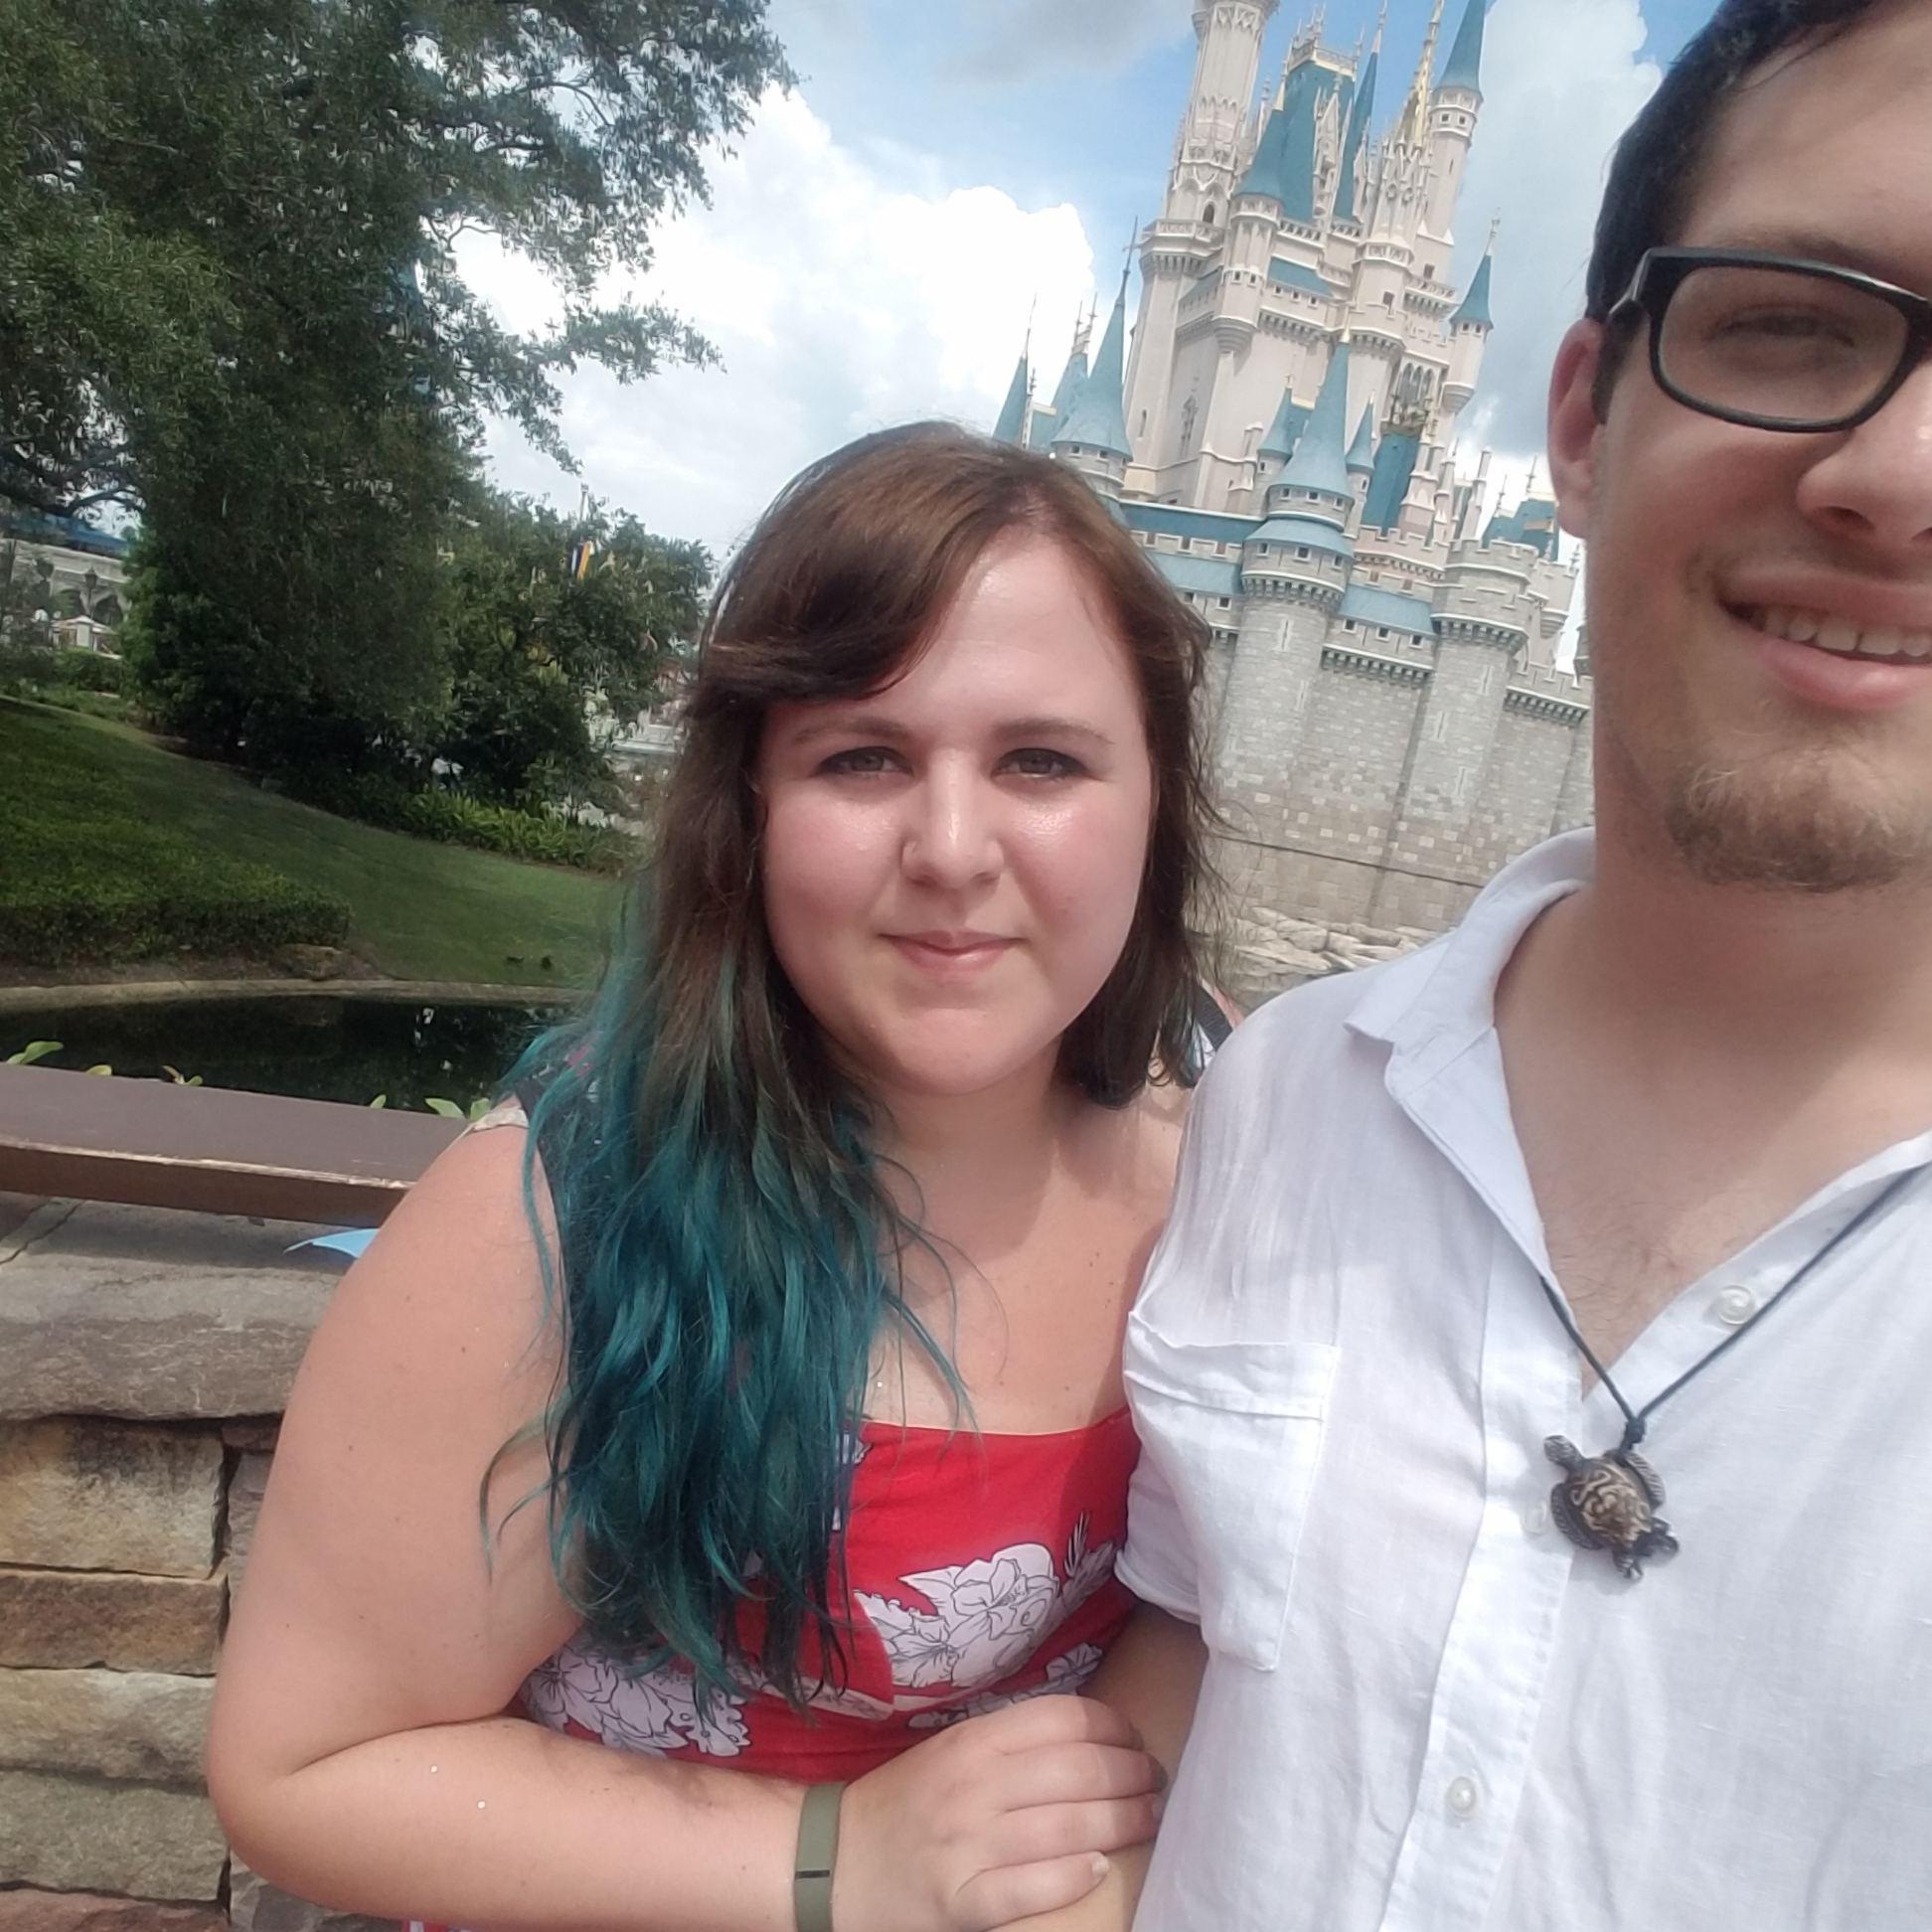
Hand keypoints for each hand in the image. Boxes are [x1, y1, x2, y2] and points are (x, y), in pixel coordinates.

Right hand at [832, 1695, 1161, 1931]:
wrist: (831, 1862)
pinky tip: (1099, 1868)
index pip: (1064, 1720)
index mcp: (974, 1741)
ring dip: (1122, 1823)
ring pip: (1066, 1828)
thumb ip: (1012, 1741)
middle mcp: (974, 1786)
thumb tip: (1093, 1737)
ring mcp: (967, 1845)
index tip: (1136, 1741)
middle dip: (1131, 1776)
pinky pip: (1032, 1887)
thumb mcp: (953, 1751)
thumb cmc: (906, 1801)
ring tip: (1149, 1820)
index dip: (1114, 1728)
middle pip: (1077, 1772)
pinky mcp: (960, 1900)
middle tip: (1157, 1783)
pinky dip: (1072, 1876)